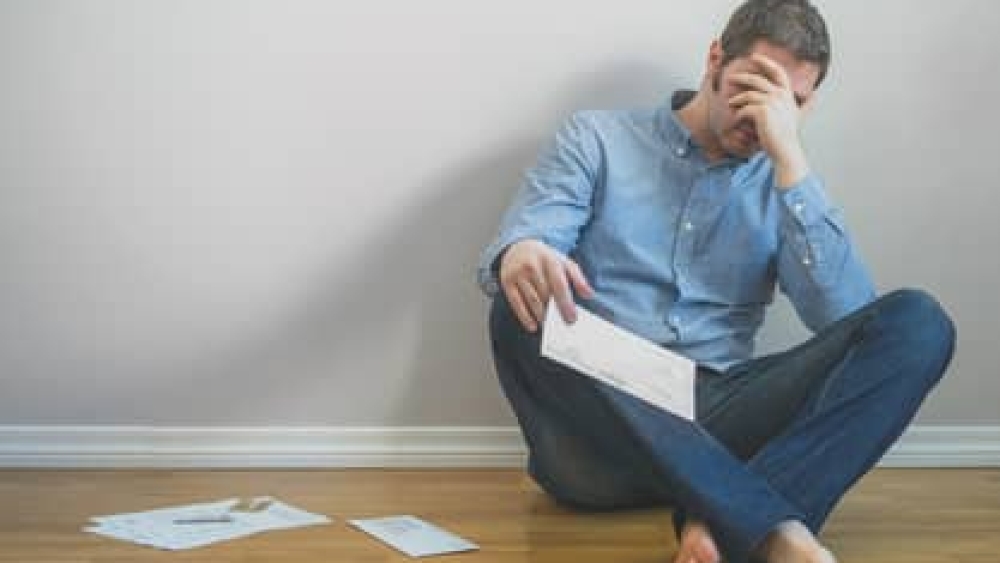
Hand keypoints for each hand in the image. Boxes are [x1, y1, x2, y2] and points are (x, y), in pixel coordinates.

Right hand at [499, 239, 594, 331]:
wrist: (518, 248)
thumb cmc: (545, 259)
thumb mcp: (563, 262)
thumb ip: (578, 278)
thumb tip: (589, 294)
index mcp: (549, 260)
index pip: (559, 284)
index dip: (566, 303)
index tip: (572, 319)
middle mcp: (532, 266)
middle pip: (545, 295)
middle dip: (553, 311)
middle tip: (560, 324)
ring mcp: (518, 273)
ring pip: (532, 300)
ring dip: (541, 316)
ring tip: (547, 324)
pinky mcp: (507, 282)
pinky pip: (516, 303)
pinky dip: (525, 317)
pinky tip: (533, 326)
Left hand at [727, 54, 812, 186]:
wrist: (785, 149)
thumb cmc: (788, 135)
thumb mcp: (798, 115)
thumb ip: (805, 105)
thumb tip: (814, 96)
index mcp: (787, 94)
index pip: (777, 72)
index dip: (766, 62)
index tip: (754, 56)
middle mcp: (780, 95)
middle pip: (757, 80)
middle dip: (743, 77)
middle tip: (731, 77)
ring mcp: (771, 102)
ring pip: (748, 95)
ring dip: (737, 99)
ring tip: (730, 103)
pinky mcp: (762, 112)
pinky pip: (744, 109)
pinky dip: (738, 114)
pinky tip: (736, 119)